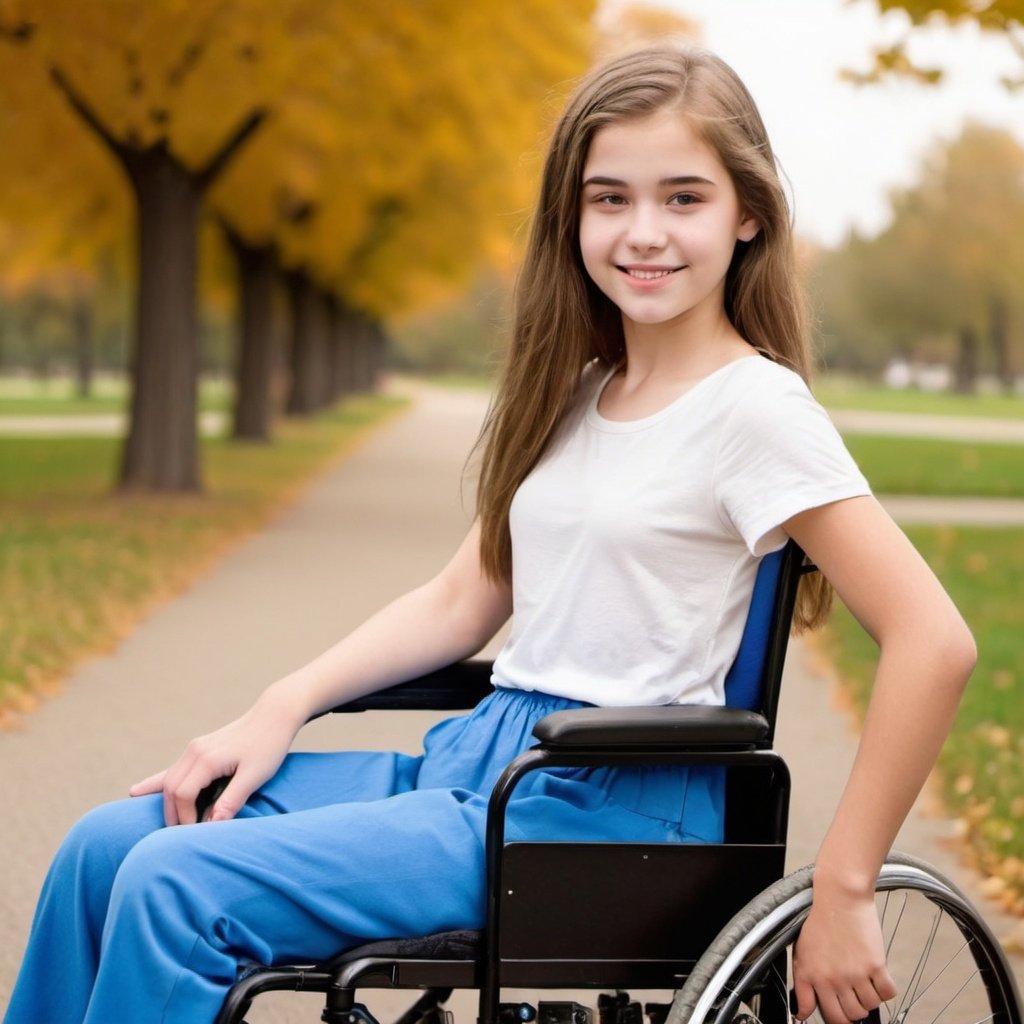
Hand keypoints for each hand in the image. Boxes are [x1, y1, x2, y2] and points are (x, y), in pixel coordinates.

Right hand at [129, 689, 301, 825]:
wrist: (274, 715)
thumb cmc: (268, 745)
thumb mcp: (255, 776)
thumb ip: (232, 800)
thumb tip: (211, 827)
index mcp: (207, 758)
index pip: (184, 795)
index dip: (186, 818)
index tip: (196, 834)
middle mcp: (195, 751)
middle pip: (172, 789)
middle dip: (174, 815)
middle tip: (183, 837)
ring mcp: (195, 748)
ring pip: (170, 780)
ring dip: (169, 804)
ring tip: (169, 827)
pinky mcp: (199, 748)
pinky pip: (174, 770)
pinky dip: (158, 783)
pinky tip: (137, 791)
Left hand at [792, 886, 896, 1023]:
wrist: (839, 898)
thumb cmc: (820, 922)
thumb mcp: (801, 954)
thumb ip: (802, 987)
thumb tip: (801, 1014)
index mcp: (813, 978)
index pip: (830, 1017)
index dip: (838, 1020)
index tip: (841, 1016)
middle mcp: (834, 979)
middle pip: (852, 1016)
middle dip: (854, 1010)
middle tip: (853, 996)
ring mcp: (855, 973)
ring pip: (870, 1006)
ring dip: (869, 998)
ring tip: (864, 982)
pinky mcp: (875, 965)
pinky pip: (887, 994)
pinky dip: (885, 990)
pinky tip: (877, 977)